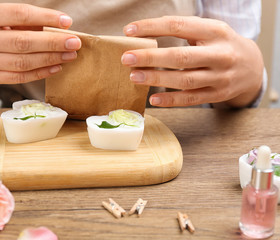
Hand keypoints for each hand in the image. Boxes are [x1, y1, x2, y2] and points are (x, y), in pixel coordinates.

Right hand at [0, 3, 80, 84]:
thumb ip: (22, 22)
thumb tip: (57, 29)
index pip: (19, 14)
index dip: (45, 18)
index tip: (67, 22)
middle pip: (23, 42)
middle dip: (53, 42)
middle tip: (74, 42)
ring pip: (23, 62)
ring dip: (51, 59)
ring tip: (69, 55)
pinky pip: (19, 77)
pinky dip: (40, 73)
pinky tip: (56, 67)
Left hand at [121, 16, 263, 107]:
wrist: (252, 66)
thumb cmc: (222, 45)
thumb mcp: (210, 31)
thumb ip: (183, 32)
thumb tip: (144, 38)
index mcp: (215, 31)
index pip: (179, 26)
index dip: (152, 27)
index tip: (129, 30)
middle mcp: (220, 54)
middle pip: (181, 56)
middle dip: (151, 58)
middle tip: (127, 58)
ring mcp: (220, 77)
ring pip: (184, 80)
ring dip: (156, 79)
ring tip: (134, 77)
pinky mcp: (217, 94)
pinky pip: (191, 99)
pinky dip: (171, 100)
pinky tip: (153, 99)